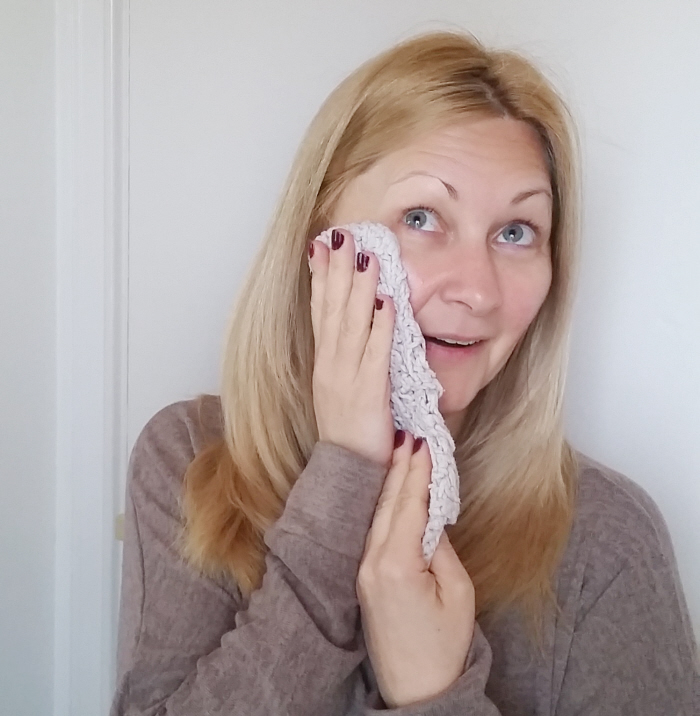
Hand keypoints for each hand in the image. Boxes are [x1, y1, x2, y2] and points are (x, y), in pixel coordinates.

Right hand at [308, 227, 395, 467]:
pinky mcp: (370, 393)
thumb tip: (356, 322)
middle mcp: (331, 364)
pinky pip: (376, 353)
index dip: (321, 276)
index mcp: (325, 361)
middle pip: (333, 309)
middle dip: (337, 270)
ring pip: (352, 324)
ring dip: (359, 289)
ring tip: (365, 256)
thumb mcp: (340, 385)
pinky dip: (381, 326)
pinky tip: (387, 302)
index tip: (322, 245)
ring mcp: (347, 377)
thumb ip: (345, 354)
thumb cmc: (349, 427)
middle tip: (342, 235)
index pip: (320, 310)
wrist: (347, 469)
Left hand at [357, 432, 475, 708]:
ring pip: (378, 513)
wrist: (415, 690)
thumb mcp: (457, 593)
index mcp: (396, 564)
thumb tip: (430, 517)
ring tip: (401, 450)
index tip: (425, 442)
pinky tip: (392, 489)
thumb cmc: (443, 647)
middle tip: (410, 433)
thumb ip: (440, 548)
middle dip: (400, 467)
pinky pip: (375, 530)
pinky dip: (386, 505)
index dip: (417, 471)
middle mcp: (372, 562)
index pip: (408, 504)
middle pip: (388, 503)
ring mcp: (363, 569)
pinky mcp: (364, 576)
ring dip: (391, 481)